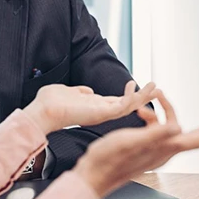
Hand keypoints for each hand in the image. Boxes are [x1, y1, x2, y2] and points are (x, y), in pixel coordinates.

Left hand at [24, 81, 157, 134]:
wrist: (42, 111)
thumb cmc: (49, 103)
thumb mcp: (68, 92)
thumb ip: (79, 91)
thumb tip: (86, 90)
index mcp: (95, 107)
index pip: (118, 102)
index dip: (130, 95)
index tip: (140, 86)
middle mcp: (102, 112)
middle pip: (129, 105)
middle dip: (144, 96)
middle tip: (156, 87)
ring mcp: (103, 113)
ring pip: (130, 106)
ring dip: (143, 96)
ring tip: (155, 86)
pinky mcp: (102, 113)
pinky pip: (122, 105)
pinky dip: (131, 96)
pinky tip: (134, 85)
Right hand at [74, 89, 198, 197]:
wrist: (92, 176)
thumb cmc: (108, 160)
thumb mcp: (130, 142)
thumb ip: (154, 135)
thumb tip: (178, 127)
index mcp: (164, 148)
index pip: (197, 139)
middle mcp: (164, 151)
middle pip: (193, 136)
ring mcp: (155, 151)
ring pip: (172, 129)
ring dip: (168, 111)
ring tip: (156, 96)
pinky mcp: (145, 149)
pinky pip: (158, 131)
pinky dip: (154, 119)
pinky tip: (141, 113)